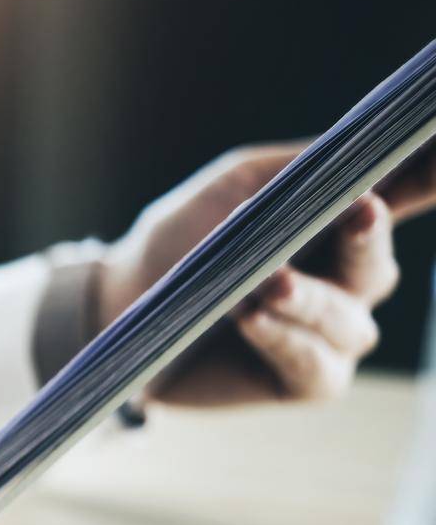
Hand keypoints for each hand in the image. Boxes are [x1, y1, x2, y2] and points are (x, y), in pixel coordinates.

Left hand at [96, 140, 435, 405]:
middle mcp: (347, 283)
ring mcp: (329, 336)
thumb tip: (367, 142)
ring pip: (349, 322)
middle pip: (377, 265)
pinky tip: (252, 319)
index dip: (428, 181)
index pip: (404, 199)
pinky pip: (315, 366)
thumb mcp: (236, 187)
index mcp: (339, 227)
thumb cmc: (180, 240)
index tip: (432, 156)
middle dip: (365, 240)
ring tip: (267, 282)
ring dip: (309, 299)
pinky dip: (285, 339)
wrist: (120, 304)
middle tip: (357, 212)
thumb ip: (303, 169)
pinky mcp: (302, 381)